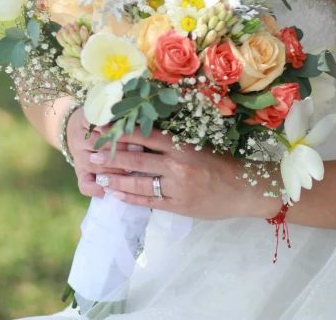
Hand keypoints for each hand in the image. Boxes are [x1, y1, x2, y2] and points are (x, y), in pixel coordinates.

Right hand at [66, 108, 142, 198]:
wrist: (74, 129)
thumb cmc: (99, 120)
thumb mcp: (104, 112)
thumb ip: (117, 116)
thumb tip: (140, 116)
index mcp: (85, 120)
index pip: (101, 125)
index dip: (118, 130)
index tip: (136, 132)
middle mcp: (79, 139)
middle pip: (98, 145)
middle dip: (120, 149)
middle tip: (139, 150)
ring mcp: (78, 157)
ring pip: (93, 165)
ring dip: (112, 168)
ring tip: (130, 169)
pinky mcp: (79, 173)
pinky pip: (83, 184)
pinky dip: (94, 189)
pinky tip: (107, 190)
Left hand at [86, 127, 281, 219]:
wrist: (244, 188)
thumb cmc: (221, 163)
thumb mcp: (197, 145)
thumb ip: (173, 143)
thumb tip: (144, 137)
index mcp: (181, 145)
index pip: (145, 135)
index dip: (122, 132)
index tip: (104, 129)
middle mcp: (176, 164)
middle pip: (136, 158)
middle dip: (111, 155)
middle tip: (90, 152)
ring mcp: (176, 187)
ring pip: (139, 182)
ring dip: (115, 178)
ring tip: (97, 174)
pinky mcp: (178, 206)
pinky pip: (149, 201)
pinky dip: (130, 197)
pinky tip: (116, 193)